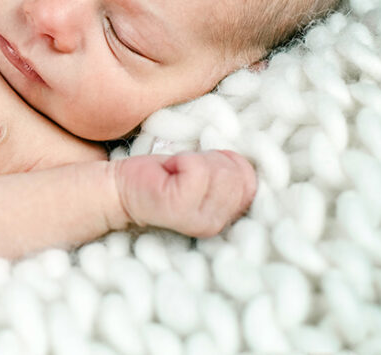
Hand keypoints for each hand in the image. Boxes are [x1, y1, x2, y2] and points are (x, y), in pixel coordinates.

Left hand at [112, 150, 256, 236]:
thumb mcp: (208, 173)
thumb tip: (259, 155)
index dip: (227, 163)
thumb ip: (233, 172)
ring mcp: (202, 221)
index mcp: (229, 216)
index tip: (201, 168)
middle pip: (237, 174)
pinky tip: (169, 172)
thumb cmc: (165, 177)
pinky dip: (182, 161)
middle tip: (185, 170)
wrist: (122, 188)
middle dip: (210, 161)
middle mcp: (220, 225)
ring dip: (195, 161)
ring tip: (177, 173)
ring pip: (220, 171)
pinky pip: (197, 170)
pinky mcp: (180, 207)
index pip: (253, 181)